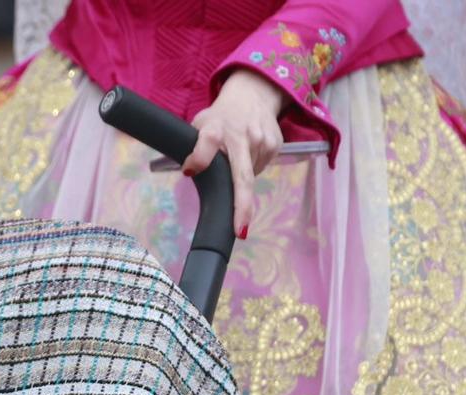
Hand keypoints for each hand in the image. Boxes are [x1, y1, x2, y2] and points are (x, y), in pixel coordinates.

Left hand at [182, 68, 286, 235]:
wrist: (253, 94)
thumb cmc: (220, 116)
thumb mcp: (200, 124)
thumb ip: (193, 147)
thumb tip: (189, 173)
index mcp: (214, 129)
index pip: (206, 145)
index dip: (198, 160)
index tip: (189, 171)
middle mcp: (241, 136)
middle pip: (242, 177)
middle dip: (241, 206)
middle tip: (239, 230)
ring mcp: (261, 141)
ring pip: (250, 177)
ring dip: (240, 179)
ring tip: (236, 156)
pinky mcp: (275, 145)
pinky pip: (260, 169)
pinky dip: (251, 168)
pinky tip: (248, 153)